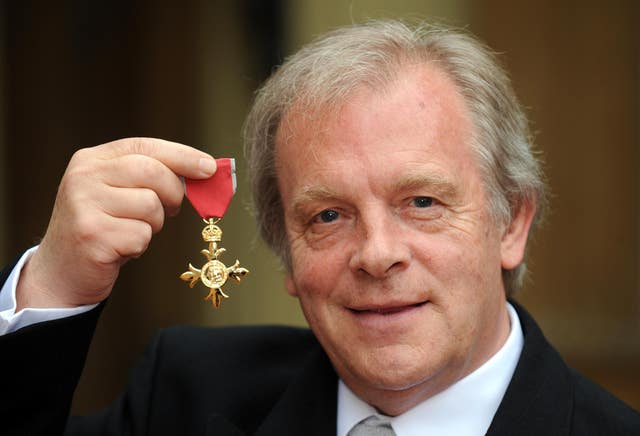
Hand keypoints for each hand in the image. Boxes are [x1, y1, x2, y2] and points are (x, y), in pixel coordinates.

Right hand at [16, 138, 216, 309]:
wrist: (61, 273)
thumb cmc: (102, 229)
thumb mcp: (119, 193)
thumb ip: (151, 177)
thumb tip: (205, 171)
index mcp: (92, 160)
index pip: (145, 147)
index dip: (182, 155)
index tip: (210, 168)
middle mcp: (84, 177)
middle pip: (153, 172)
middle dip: (174, 192)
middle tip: (172, 210)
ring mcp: (84, 205)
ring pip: (151, 206)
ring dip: (153, 225)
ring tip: (132, 231)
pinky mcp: (92, 235)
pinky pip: (142, 235)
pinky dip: (141, 246)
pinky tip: (121, 249)